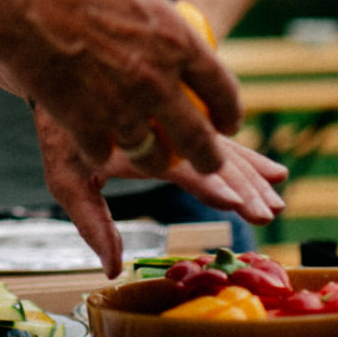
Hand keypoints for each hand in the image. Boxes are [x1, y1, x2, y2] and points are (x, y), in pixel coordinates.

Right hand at [7, 0, 241, 190]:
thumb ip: (154, 15)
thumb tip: (162, 26)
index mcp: (175, 37)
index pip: (222, 90)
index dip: (230, 113)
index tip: (228, 124)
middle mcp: (156, 78)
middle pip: (198, 138)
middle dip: (208, 159)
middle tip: (207, 164)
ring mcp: (120, 105)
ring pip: (153, 156)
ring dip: (153, 158)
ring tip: (151, 158)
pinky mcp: (84, 125)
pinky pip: (105, 154)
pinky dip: (104, 152)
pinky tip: (99, 143)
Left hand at [33, 107, 284, 275]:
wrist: (61, 66)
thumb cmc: (59, 129)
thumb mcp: (65, 173)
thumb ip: (90, 220)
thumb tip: (112, 270)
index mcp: (140, 136)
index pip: (183, 165)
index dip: (210, 185)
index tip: (237, 204)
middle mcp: (166, 121)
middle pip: (213, 155)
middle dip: (243, 185)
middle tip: (269, 212)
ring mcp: (178, 114)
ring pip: (224, 144)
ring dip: (252, 173)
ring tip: (278, 198)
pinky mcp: (184, 112)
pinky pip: (222, 133)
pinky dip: (247, 155)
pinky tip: (274, 172)